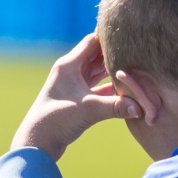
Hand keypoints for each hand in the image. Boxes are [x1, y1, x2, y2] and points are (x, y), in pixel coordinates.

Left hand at [11, 35, 138, 160]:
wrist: (37, 143)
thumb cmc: (56, 121)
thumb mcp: (89, 110)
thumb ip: (116, 106)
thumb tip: (140, 107)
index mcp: (69, 65)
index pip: (93, 42)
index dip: (110, 37)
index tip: (129, 34)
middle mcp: (71, 71)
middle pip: (97, 55)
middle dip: (116, 53)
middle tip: (137, 49)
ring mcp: (73, 84)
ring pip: (97, 71)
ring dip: (113, 69)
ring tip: (135, 65)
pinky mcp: (77, 98)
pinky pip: (97, 86)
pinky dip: (110, 86)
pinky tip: (125, 87)